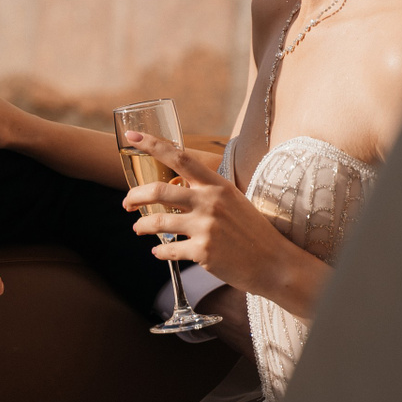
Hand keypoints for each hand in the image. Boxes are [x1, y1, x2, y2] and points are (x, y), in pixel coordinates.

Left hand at [121, 131, 327, 316]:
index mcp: (216, 185)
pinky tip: (158, 251)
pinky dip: (158, 251)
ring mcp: (206, 227)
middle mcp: (210, 202)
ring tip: (138, 228)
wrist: (275, 263)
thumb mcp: (233, 200)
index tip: (131, 137)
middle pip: (158, 191)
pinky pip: (167, 250)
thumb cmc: (252, 231)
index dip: (152, 145)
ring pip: (157, 222)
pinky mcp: (203, 252)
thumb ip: (206, 191)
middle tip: (126, 202)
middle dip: (134, 196)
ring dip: (141, 225)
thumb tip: (176, 184)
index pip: (179, 157)